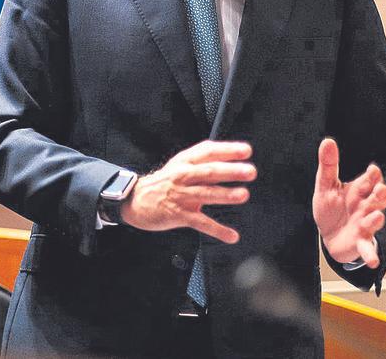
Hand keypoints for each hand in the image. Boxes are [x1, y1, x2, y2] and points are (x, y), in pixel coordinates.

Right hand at [121, 140, 255, 242]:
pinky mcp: (179, 214)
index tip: (246, 151)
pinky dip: (217, 230)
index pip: (207, 151)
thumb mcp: (179, 165)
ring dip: (225, 194)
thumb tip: (233, 159)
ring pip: (205, 194)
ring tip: (242, 195)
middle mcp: (183, 176)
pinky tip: (231, 235)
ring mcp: (181, 196)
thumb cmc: (163, 183)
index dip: (227, 150)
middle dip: (230, 171)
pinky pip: (201, 222)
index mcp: (185, 162)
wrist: (135, 200)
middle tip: (249, 171)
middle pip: (208, 171)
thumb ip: (203, 162)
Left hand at [313, 138, 385, 267]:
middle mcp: (365, 206)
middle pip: (377, 199)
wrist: (329, 235)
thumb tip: (327, 141)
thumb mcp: (325, 186)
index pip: (368, 180)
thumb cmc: (331, 208)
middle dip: (381, 195)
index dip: (372, 176)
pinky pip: (367, 248)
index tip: (373, 170)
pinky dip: (371, 255)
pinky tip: (373, 261)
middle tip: (381, 189)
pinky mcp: (361, 242)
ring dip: (376, 219)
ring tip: (376, 216)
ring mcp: (365, 224)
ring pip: (374, 221)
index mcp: (358, 191)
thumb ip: (328, 165)